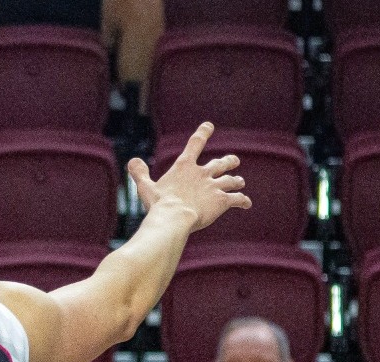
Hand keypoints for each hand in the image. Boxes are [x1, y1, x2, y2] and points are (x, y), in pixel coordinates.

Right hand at [129, 122, 251, 233]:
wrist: (174, 218)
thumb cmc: (159, 204)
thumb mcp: (145, 188)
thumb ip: (140, 173)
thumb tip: (133, 160)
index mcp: (184, 167)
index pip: (195, 144)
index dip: (203, 133)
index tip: (209, 125)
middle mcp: (203, 173)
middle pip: (221, 163)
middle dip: (229, 161)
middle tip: (234, 160)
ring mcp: (215, 186)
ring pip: (232, 180)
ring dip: (236, 181)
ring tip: (240, 183)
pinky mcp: (223, 200)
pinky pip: (237, 198)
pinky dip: (243, 200)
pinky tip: (246, 203)